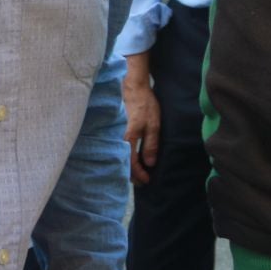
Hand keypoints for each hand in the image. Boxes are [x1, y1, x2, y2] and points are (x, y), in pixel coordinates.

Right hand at [121, 53, 159, 185]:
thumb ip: (151, 144)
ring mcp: (116, 134)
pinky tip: (132, 159)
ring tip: (138, 173)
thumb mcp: (153, 124)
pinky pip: (120, 148)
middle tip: (142, 182)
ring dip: (129, 166)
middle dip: (132, 174)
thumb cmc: (145, 104)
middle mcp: (119, 138)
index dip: (139, 173)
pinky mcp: (118, 130)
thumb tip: (149, 163)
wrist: (133, 88)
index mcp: (128, 138)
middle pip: (123, 162)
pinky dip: (126, 157)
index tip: (147, 180)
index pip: (131, 162)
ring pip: (120, 156)